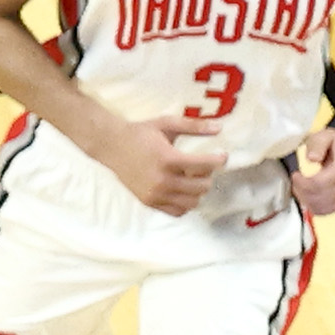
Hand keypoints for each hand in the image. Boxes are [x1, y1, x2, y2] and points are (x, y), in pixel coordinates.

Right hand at [89, 109, 223, 217]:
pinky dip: (185, 203)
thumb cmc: (141, 133)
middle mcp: (163, 180)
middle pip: (202, 186)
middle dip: (208, 175)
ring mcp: (156, 194)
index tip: (222, 156)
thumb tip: (220, 127)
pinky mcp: (150, 202)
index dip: (219, 160)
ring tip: (192, 178)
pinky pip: (178, 211)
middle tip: (203, 166)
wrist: (111, 145)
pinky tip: (182, 190)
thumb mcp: (167, 124)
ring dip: (197, 190)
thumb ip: (194, 126)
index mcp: (168, 159)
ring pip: (192, 202)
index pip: (205, 165)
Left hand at [287, 124, 334, 218]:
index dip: (304, 182)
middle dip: (302, 190)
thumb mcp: (323, 135)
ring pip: (322, 207)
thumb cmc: (334, 143)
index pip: (322, 183)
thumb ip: (317, 145)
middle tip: (296, 180)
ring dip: (306, 199)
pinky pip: (325, 211)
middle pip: (320, 196)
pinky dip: (313, 205)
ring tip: (301, 187)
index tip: (296, 174)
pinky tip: (308, 194)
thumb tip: (312, 158)